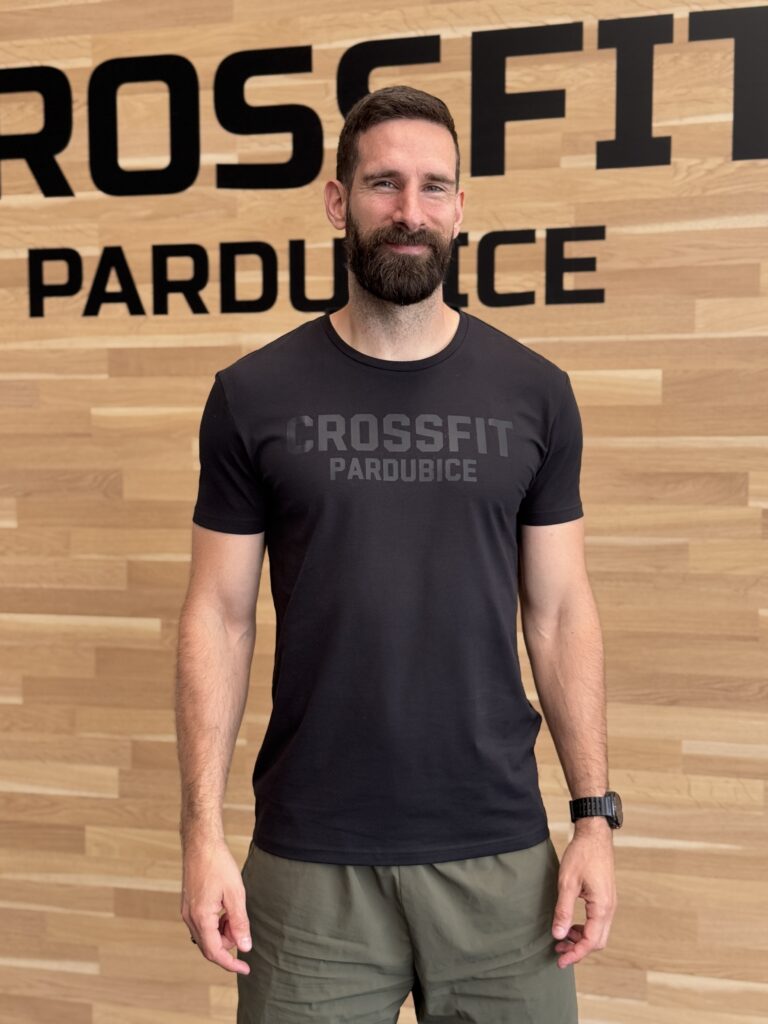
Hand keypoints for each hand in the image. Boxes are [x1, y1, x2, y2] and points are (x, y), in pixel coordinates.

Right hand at [181, 836, 251, 974]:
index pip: (215, 952)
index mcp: (201, 918)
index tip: (245, 969)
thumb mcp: (235, 894)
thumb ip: (239, 922)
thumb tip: (244, 947)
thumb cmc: (218, 864)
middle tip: (242, 927)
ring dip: (223, 932)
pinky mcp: (189, 905)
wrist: (201, 843)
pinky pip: (202, 924)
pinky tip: (225, 908)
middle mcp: (190, 918)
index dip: (231, 964)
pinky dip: (216, 923)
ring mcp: (187, 911)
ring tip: (234, 912)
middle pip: (210, 946)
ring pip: (206, 935)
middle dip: (228, 942)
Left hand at [551, 824, 616, 967]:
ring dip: (581, 939)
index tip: (560, 961)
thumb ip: (563, 910)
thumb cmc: (581, 855)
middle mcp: (609, 908)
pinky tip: (570, 925)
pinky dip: (585, 928)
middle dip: (578, 950)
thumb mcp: (567, 882)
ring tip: (561, 939)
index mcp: (602, 907)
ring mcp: (609, 903)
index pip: (591, 942)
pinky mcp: (605, 898)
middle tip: (558, 952)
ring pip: (598, 932)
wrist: (595, 835)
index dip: (575, 954)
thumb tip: (559, 935)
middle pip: (598, 941)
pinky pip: (598, 922)